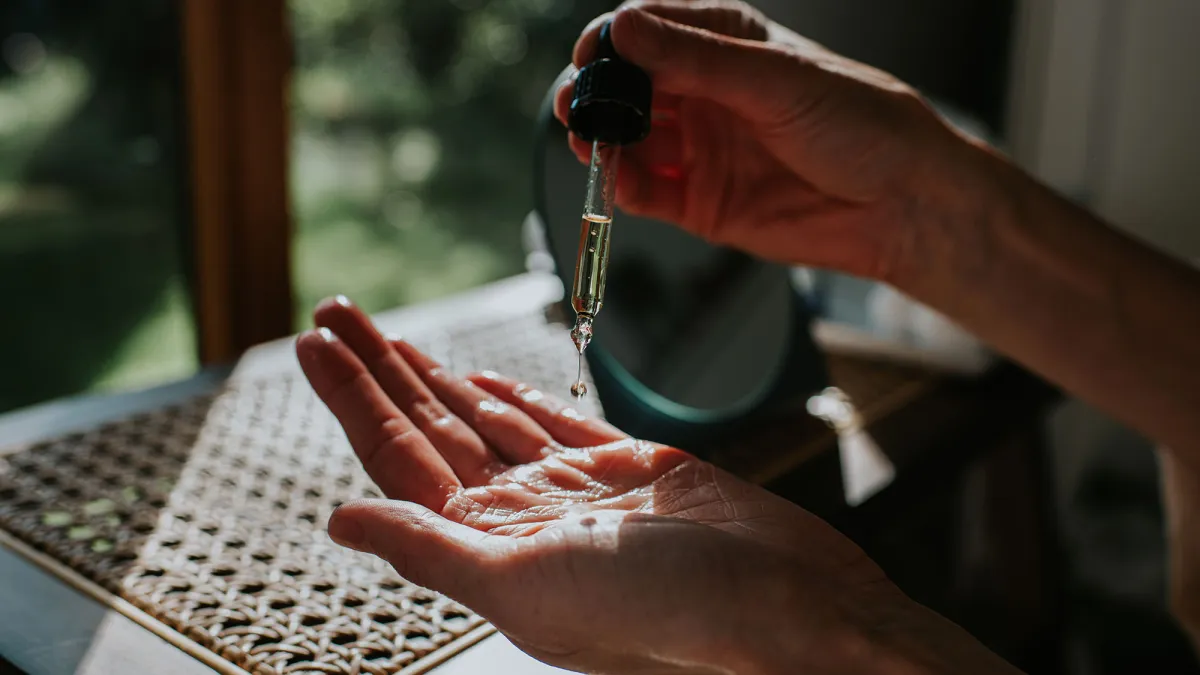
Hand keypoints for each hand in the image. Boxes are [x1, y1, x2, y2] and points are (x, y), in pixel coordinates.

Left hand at [295, 296, 912, 673]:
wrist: (788, 605)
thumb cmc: (670, 612)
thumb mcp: (529, 585)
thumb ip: (430, 550)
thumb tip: (339, 522)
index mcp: (490, 545)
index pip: (398, 457)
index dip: (353, 398)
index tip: (313, 343)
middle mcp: (523, 516)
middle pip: (430, 428)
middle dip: (380, 369)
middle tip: (335, 312)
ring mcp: (574, 491)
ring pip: (484, 419)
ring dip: (433, 375)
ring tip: (387, 334)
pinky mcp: (629, 469)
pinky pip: (552, 424)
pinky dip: (512, 397)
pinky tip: (477, 378)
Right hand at [554, 0, 992, 283]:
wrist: (902, 205)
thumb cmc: (862, 125)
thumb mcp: (777, 81)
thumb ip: (698, 60)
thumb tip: (625, 27)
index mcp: (727, 45)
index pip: (649, 30)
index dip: (613, 41)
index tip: (591, 57)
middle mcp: (707, 93)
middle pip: (628, 87)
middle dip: (596, 95)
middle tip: (578, 108)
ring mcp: (701, 148)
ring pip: (629, 140)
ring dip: (601, 142)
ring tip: (592, 146)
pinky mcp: (701, 201)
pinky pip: (646, 191)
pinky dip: (624, 187)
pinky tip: (619, 182)